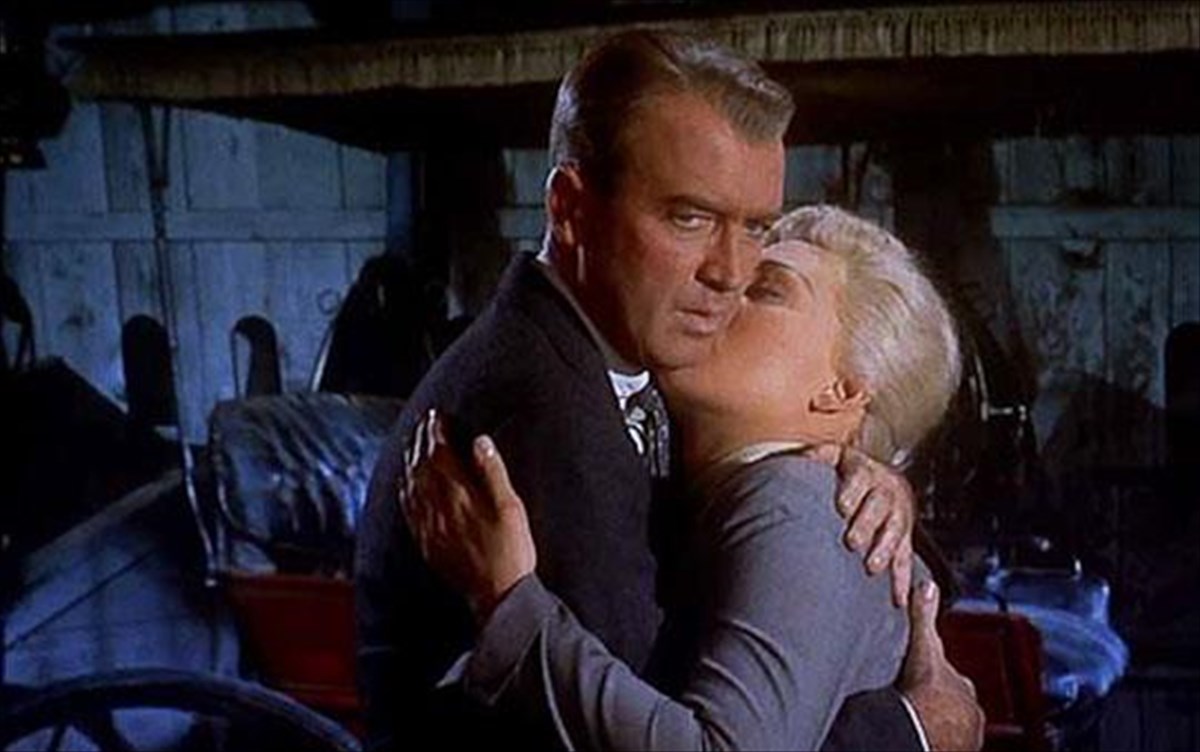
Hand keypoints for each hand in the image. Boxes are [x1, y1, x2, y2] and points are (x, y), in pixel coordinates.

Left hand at [402, 410, 536, 622]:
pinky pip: (407, 508)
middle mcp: (437, 507)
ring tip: (413, 444)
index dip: (437, 431)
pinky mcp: (425, 541)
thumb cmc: (510, 551)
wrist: (496, 595)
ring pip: (410, 484)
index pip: (439, 453)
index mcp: (458, 494)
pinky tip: (405, 483)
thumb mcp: (511, 507)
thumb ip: (493, 472)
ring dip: (410, 460)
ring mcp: (428, 525)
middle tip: (424, 423)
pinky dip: (404, 488)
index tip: (437, 416)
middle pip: (420, 465)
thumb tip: (480, 441)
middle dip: (421, 440)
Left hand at [807, 444, 915, 605]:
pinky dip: (903, 579)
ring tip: (872, 567)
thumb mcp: (836, 456)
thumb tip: (802, 458)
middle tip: (853, 542)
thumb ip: (819, 456)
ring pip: (896, 530)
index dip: (853, 491)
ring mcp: (899, 515)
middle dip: (868, 524)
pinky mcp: (905, 538)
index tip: (842, 507)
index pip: (861, 477)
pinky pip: (907, 557)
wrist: (885, 482)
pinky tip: (898, 596)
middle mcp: (886, 492)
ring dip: (885, 549)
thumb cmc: (852, 473)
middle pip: (880, 505)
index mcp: (867, 472)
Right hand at [900, 581, 985, 750]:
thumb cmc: (925, 692)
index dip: (938, 677)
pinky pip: (947, 744)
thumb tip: (927, 586)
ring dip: (939, 723)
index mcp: (963, 688)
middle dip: (941, 702)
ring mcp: (964, 736)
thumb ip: (924, 617)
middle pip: (955, 704)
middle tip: (919, 701)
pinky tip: (922, 736)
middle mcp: (970, 713)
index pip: (952, 679)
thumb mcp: (923, 647)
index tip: (925, 678)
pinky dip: (937, 740)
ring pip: (953, 726)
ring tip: (918, 720)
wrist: (921, 730)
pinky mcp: (954, 751)